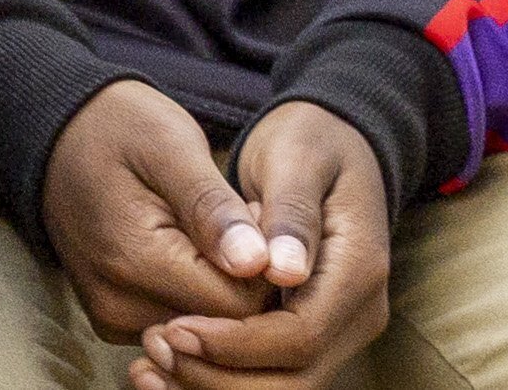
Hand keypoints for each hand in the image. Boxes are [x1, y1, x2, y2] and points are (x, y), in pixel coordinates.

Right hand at [40, 78, 273, 340]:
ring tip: (202, 232)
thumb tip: (257, 264)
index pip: (239, 303)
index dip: (264, 263)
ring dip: (218, 289)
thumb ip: (213, 207)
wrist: (57, 133)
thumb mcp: (170, 145)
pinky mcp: (111, 320)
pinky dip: (192, 297)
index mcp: (134, 260)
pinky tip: (183, 253)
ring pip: (203, 332)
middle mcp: (117, 303)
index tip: (252, 212)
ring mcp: (111, 317)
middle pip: (222, 324)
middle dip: (243, 279)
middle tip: (232, 219)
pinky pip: (178, 326)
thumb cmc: (119, 128)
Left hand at [123, 102, 389, 388]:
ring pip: (285, 386)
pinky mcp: (314, 331)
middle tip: (154, 350)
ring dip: (217, 386)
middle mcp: (359, 313)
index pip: (300, 336)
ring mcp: (341, 328)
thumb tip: (281, 272)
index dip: (236, 343)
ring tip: (148, 368)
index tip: (175, 328)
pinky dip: (224, 378)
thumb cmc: (310, 143)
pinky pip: (274, 373)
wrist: (337, 142)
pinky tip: (169, 367)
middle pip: (295, 379)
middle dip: (222, 378)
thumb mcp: (295, 159)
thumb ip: (291, 214)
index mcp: (358, 272)